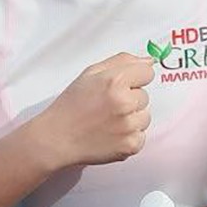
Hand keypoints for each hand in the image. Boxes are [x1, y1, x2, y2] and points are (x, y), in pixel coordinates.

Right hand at [29, 53, 153, 168]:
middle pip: (145, 96)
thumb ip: (122, 62)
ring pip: (145, 117)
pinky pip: (141, 136)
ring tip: (108, 121)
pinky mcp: (131, 145)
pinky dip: (129, 137)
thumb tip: (149, 61)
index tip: (121, 86)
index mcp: (115, 81)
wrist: (57, 138)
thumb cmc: (72, 105)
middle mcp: (124, 102)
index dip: (134, 78)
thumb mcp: (91, 74)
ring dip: (131, 119)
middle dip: (130, 99)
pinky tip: (111, 134)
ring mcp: (129, 126)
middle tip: (107, 107)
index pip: (147, 72)